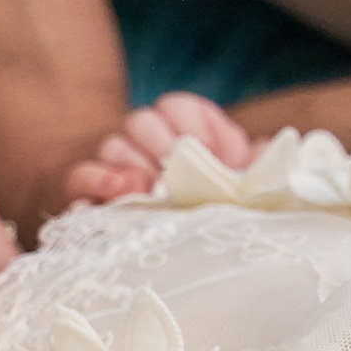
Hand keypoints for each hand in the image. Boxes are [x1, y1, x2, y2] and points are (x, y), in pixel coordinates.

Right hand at [62, 94, 257, 205]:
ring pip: (113, 145)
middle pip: (142, 121)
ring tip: (153, 187)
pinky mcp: (89, 193)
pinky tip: (123, 193)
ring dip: (133, 163)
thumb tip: (268, 151)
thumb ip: (256, 163)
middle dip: (163, 142)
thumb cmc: (216, 209)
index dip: (192, 121)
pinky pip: (82, 177)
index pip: (177, 105)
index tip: (210, 150)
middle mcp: (146, 142)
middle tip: (179, 168)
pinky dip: (98, 182)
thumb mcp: (240, 184)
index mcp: (183, 133)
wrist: (182, 245)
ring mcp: (115, 165)